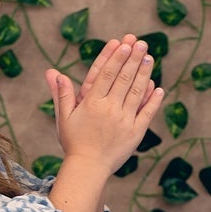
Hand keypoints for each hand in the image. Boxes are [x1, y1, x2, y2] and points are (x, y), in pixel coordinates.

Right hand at [46, 37, 161, 171]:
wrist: (88, 168)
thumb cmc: (74, 142)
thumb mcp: (64, 117)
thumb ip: (61, 94)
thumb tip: (52, 72)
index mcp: (92, 103)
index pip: (106, 75)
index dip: (116, 58)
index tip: (124, 44)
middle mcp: (109, 109)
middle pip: (124, 79)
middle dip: (133, 59)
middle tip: (141, 43)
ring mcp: (124, 121)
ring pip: (137, 92)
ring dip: (144, 73)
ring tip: (149, 57)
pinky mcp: (135, 133)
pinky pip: (147, 113)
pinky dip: (153, 100)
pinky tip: (158, 87)